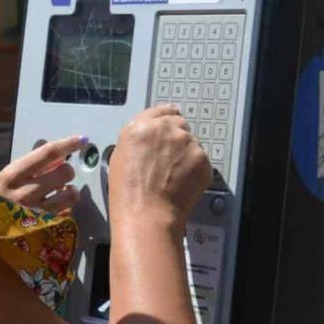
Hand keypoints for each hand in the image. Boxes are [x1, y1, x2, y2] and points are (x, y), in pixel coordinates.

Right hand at [0, 135, 84, 212]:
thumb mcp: (7, 180)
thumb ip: (32, 167)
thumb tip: (60, 157)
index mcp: (12, 175)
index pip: (46, 153)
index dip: (68, 144)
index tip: (82, 139)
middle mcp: (24, 192)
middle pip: (64, 172)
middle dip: (66, 172)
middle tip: (59, 178)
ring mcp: (35, 213)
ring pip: (71, 194)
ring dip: (70, 191)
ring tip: (60, 194)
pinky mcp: (44, 230)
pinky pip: (67, 214)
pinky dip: (65, 210)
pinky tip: (55, 210)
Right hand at [109, 105, 211, 233]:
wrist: (147, 213)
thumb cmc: (127, 191)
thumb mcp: (120, 155)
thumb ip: (138, 137)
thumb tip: (150, 136)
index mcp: (142, 125)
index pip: (162, 110)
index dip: (166, 118)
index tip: (170, 122)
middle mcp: (166, 128)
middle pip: (179, 124)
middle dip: (176, 138)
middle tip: (168, 159)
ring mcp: (188, 142)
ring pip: (192, 143)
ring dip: (186, 154)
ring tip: (173, 176)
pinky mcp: (203, 159)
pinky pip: (201, 160)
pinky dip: (195, 169)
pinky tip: (182, 183)